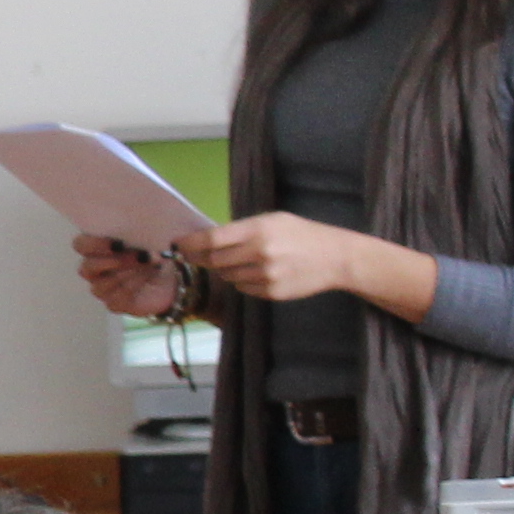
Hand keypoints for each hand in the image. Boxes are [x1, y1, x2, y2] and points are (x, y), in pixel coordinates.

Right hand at [72, 232, 180, 321]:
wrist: (175, 275)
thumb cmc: (159, 249)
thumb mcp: (155, 233)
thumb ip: (149, 227)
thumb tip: (154, 222)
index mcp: (99, 247)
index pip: (81, 245)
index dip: (93, 244)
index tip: (118, 242)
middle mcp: (96, 269)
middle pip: (86, 268)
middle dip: (112, 262)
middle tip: (138, 256)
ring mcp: (104, 288)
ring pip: (99, 286)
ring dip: (124, 276)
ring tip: (148, 267)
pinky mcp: (116, 304)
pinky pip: (114, 301)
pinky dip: (130, 292)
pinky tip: (146, 284)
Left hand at [184, 215, 361, 305]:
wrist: (335, 257)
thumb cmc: (301, 234)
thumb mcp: (273, 220)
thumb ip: (241, 230)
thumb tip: (206, 240)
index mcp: (258, 230)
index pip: (212, 239)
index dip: (190, 244)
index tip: (177, 246)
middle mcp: (259, 253)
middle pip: (215, 260)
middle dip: (205, 258)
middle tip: (201, 255)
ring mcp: (265, 276)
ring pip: (227, 276)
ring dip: (227, 270)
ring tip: (244, 260)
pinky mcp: (271, 293)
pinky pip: (243, 289)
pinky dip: (243, 282)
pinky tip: (259, 272)